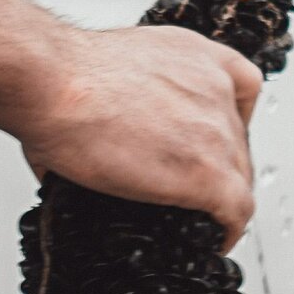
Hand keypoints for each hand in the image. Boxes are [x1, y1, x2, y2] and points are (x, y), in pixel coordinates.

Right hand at [0, 0, 260, 247]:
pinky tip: (215, 239)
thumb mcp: (108, 71)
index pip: (242, 87)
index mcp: (194, 55)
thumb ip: (124, 102)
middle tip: (196, 191)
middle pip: (239, 140)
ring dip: (223, 201)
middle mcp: (214, 86)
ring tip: (203, 219)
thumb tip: (92, 140)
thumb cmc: (60, 75)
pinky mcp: (207, 172)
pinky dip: (228, 229)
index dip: (230, 124)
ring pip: (239, 176)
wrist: (50, 83)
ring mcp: (216, 130)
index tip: (216, 145)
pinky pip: (236, 209)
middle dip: (221, 168)